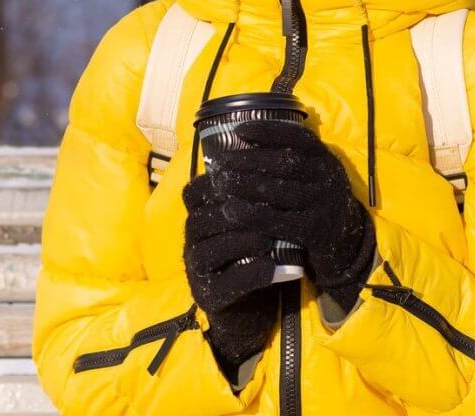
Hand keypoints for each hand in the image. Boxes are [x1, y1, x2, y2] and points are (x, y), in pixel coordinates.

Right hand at [182, 172, 279, 375]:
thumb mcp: (246, 228)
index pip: (194, 193)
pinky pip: (231, 282)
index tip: (250, 175)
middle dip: (234, 210)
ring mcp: (197, 272)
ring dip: (244, 240)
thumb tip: (270, 160)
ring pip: (212, 249)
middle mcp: (191, 244)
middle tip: (267, 204)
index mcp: (198, 221)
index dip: (218, 182)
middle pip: (201, 219)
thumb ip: (248, 202)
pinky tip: (283, 268)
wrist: (245, 313)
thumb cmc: (248, 259)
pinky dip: (257, 273)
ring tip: (272, 237)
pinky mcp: (211, 297)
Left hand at [209, 119, 375, 313]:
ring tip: (220, 183)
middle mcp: (328, 177)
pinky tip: (231, 210)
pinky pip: (279, 221)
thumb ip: (289, 160)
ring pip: (280, 190)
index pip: (297, 137)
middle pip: (284, 162)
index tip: (238, 130)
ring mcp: (323, 204)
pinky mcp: (315, 231)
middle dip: (248, 159)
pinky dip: (252, 214)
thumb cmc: (316, 202)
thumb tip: (240, 141)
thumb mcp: (312, 176)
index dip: (267, 131)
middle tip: (219, 162)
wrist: (346, 244)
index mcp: (325, 158)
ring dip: (245, 185)